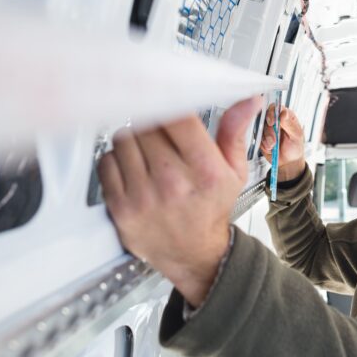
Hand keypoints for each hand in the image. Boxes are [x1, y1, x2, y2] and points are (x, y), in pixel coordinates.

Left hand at [98, 97, 261, 306]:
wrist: (193, 254)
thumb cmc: (210, 210)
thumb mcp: (233, 171)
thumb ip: (235, 132)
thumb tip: (249, 102)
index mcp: (205, 170)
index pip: (178, 118)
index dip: (171, 107)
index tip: (170, 108)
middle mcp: (173, 182)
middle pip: (147, 125)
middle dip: (153, 126)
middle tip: (162, 139)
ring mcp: (143, 195)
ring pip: (124, 139)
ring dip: (133, 141)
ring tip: (148, 156)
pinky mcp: (121, 207)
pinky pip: (106, 161)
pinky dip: (116, 161)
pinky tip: (133, 170)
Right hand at [260, 104, 305, 181]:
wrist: (288, 162)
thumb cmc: (295, 148)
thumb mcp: (296, 136)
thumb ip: (290, 124)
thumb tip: (283, 113)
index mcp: (286, 116)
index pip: (276, 107)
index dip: (272, 113)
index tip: (273, 122)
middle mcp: (275, 120)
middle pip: (265, 117)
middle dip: (269, 130)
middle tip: (274, 140)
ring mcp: (267, 128)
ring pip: (260, 128)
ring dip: (266, 139)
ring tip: (273, 146)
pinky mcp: (261, 136)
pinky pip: (258, 137)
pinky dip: (263, 144)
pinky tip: (270, 148)